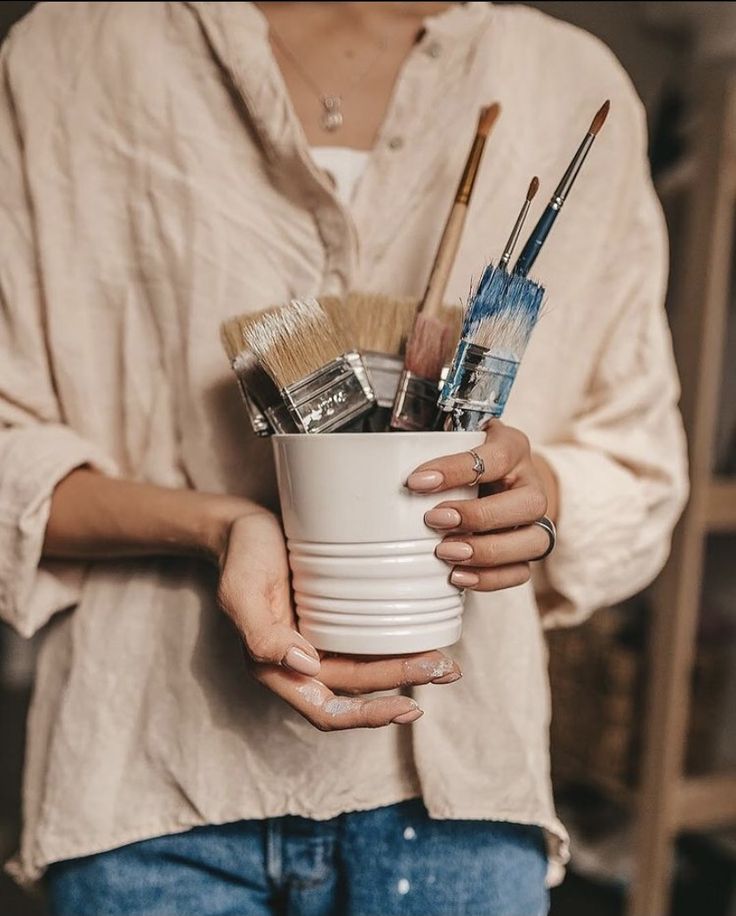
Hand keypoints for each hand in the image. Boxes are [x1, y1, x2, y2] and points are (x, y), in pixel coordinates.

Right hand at [216, 510, 461, 730]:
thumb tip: (304, 666)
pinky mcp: (333, 616)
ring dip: (407, 668)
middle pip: (358, 688)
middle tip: (446, 668)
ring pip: (368, 668)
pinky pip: (368, 640)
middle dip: (402, 683)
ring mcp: (320, 640)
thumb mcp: (241, 592)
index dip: (367, 716)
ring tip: (446, 662)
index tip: (408, 706)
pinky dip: (395, 642)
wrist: (244, 526)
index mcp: (276, 669)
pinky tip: (420, 631)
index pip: (327, 711)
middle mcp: (301, 662)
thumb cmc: (241, 557)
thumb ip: (264, 635)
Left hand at [406, 420, 557, 591]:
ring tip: (445, 553)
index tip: (416, 482)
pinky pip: (521, 572)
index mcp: (514, 448)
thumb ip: (433, 445)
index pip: (496, 458)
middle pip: (527, 504)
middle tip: (434, 520)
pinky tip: (458, 576)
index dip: (455, 471)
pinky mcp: (529, 549)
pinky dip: (490, 578)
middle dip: (478, 516)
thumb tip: (387, 467)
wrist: (499, 476)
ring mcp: (536, 520)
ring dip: (486, 552)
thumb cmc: (470, 457)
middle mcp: (533, 484)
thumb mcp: (456, 440)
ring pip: (532, 542)